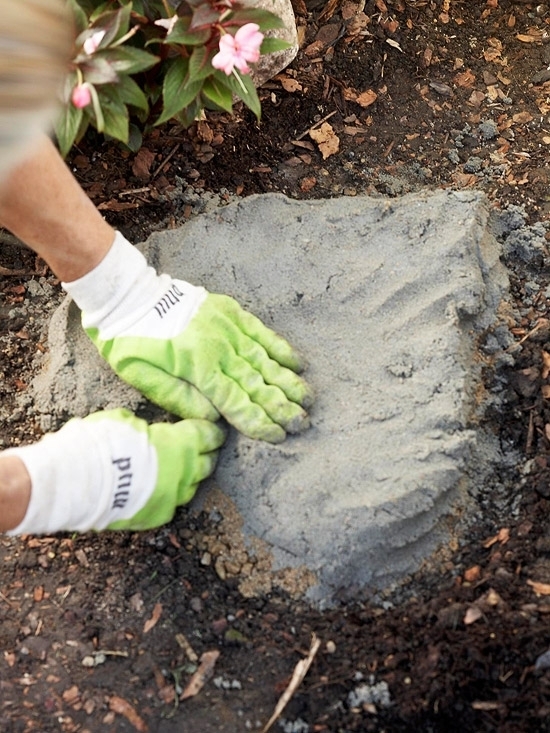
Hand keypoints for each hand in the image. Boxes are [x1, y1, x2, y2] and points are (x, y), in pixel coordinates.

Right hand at [6, 408, 224, 533]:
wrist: (79, 482)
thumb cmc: (101, 443)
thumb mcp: (126, 421)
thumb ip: (147, 430)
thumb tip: (147, 433)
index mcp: (181, 444)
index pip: (208, 436)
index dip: (210, 432)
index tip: (211, 430)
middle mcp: (184, 473)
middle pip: (206, 463)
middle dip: (205, 455)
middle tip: (202, 450)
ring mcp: (172, 498)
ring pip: (191, 487)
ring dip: (188, 478)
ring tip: (181, 472)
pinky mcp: (157, 518)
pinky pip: (170, 506)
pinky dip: (167, 497)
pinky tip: (159, 491)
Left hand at [65, 234, 312, 442]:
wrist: (127, 294)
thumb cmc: (130, 341)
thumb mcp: (143, 378)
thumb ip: (181, 399)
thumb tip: (215, 418)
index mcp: (198, 368)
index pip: (236, 402)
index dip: (259, 421)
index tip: (278, 436)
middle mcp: (220, 348)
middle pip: (257, 383)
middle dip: (282, 406)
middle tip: (303, 424)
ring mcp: (228, 328)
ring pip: (266, 360)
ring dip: (288, 382)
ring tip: (308, 400)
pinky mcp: (231, 312)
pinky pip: (262, 333)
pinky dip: (281, 349)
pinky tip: (297, 363)